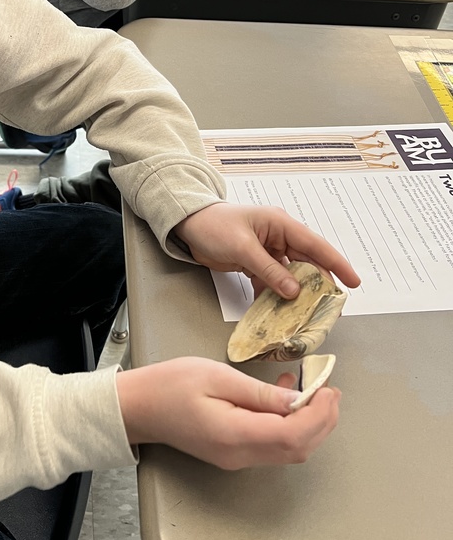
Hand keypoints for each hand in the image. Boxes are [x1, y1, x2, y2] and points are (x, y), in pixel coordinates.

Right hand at [116, 357, 340, 468]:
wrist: (138, 407)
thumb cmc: (170, 385)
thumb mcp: (216, 375)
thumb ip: (258, 392)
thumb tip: (297, 400)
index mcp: (234, 434)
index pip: (293, 435)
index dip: (319, 414)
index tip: (328, 388)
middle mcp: (240, 454)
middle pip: (297, 449)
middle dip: (322, 421)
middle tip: (330, 389)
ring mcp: (237, 458)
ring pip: (288, 450)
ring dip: (309, 424)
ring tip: (314, 390)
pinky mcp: (233, 453)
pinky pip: (272, 445)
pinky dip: (290, 426)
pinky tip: (286, 399)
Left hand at [172, 201, 360, 298]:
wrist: (187, 224)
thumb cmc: (214, 225)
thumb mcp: (242, 247)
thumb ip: (269, 270)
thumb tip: (294, 292)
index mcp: (280, 224)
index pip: (316, 245)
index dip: (337, 264)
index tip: (353, 283)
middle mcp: (279, 237)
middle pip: (307, 263)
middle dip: (318, 286)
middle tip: (329, 309)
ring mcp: (268, 250)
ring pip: (290, 275)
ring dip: (296, 294)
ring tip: (306, 315)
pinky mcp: (256, 262)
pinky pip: (272, 281)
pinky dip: (275, 296)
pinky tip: (278, 312)